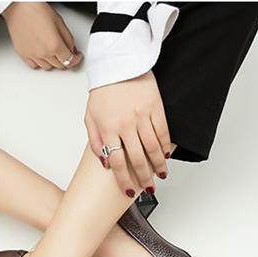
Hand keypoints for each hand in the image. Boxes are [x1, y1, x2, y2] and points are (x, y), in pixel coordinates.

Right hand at [2, 2, 82, 70]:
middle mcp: (43, 53)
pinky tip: (42, 54)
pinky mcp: (23, 54)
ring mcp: (32, 55)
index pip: (70, 60)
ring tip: (53, 51)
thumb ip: (68, 39)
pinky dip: (40, 62)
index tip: (77, 57)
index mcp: (54, 45)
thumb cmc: (37, 10)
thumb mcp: (60, 22)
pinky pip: (34, 66)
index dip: (76, 59)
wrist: (20, 7)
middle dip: (65, 59)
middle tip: (65, 52)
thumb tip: (71, 49)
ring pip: (47, 67)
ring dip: (52, 61)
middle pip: (59, 65)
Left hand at [85, 70, 171, 196]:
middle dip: (143, 178)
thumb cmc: (103, 91)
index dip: (124, 180)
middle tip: (148, 188)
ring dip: (158, 165)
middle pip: (137, 159)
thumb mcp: (90, 117)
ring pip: (153, 148)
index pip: (117, 163)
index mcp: (108, 129)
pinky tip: (167, 155)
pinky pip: (163, 132)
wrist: (118, 65)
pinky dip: (166, 145)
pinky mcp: (156, 107)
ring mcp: (142, 116)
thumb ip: (95, 141)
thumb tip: (105, 163)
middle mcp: (125, 125)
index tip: (129, 191)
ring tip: (161, 175)